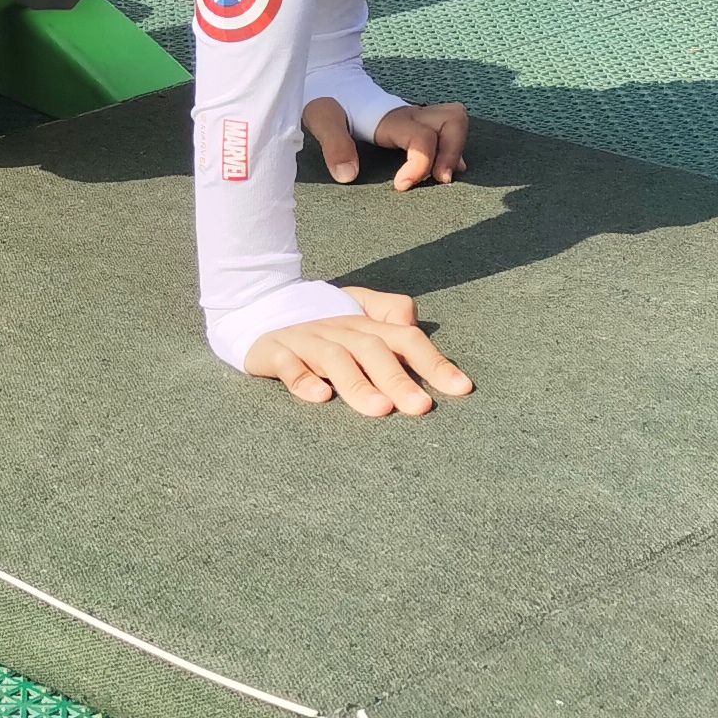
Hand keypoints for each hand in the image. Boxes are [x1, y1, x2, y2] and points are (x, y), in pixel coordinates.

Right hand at [245, 286, 474, 417]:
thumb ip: (390, 314)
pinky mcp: (273, 351)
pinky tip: (320, 398)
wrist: (256, 308)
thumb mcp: (358, 313)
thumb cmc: (322, 326)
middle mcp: (337, 329)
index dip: (434, 362)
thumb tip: (415, 322)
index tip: (461, 389)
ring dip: (358, 383)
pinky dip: (302, 379)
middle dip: (398, 378)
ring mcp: (305, 339)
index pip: (405, 338)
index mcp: (364, 324)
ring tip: (379, 409)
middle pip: (372, 348)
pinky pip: (287, 363)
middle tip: (420, 407)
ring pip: (334, 358)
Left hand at [301, 97, 470, 189]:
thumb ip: (334, 145)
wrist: (329, 80)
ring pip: (456, 122)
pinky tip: (441, 170)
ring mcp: (417, 117)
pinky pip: (447, 130)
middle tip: (437, 180)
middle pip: (454, 121)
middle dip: (452, 153)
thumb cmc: (326, 100)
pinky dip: (451, 150)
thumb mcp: (322, 120)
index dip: (420, 164)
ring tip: (441, 177)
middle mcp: (410, 114)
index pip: (422, 137)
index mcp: (390, 117)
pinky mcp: (417, 123)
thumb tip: (348, 175)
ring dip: (455, 150)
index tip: (401, 186)